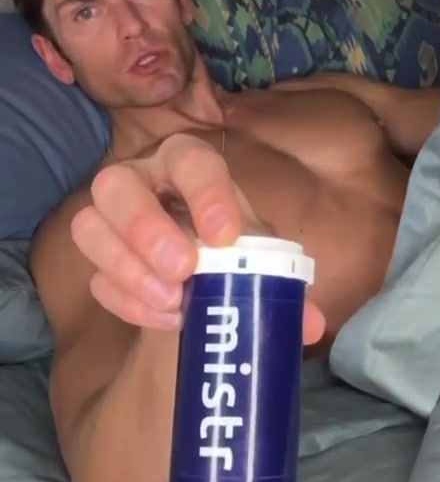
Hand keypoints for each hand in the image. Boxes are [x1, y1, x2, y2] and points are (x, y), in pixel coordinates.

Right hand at [70, 133, 325, 344]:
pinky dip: (127, 302)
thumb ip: (283, 280)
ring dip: (127, 268)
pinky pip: (96, 279)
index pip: (189, 159)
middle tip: (183, 269)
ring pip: (88, 227)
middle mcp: (139, 181)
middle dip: (145, 227)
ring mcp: (109, 220)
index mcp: (186, 164)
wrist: (203, 276)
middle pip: (115, 184)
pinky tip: (164, 318)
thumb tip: (309, 322)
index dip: (204, 193)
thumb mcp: (259, 254)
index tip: (225, 236)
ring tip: (172, 300)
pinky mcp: (99, 263)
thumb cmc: (233, 247)